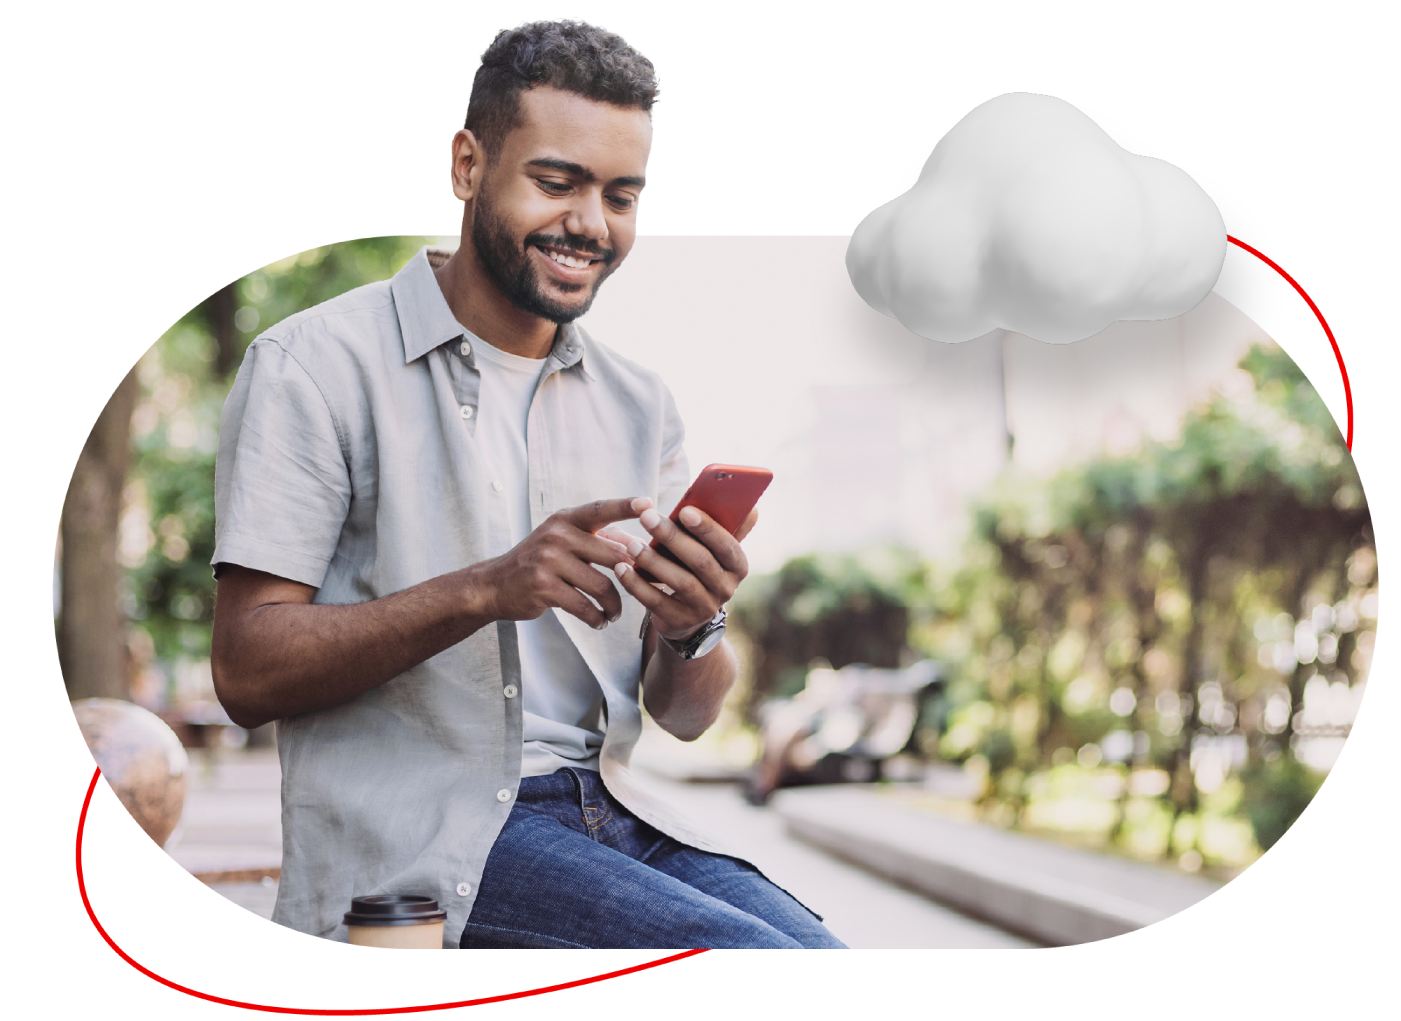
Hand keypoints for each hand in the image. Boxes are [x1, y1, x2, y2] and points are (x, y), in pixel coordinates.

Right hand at [477, 497, 648, 629]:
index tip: (650, 504)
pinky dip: (596, 618)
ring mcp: (549, 560)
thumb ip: (599, 540)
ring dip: (614, 605)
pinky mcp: (543, 587)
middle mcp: (558, 535)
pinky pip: (584, 606)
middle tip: (640, 589)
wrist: (495, 584)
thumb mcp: (564, 541)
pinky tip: (598, 621)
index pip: (601, 510)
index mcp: (566, 520)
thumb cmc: (540, 561)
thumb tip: (640, 544)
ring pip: (602, 586)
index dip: (626, 506)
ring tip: (614, 613)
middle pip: (613, 555)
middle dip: (632, 576)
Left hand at [611, 504, 757, 640]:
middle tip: (647, 517)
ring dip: (653, 561)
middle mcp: (726, 589)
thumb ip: (729, 527)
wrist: (688, 614)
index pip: (728, 546)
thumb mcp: (715, 551)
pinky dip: (637, 585)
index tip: (684, 510)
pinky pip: (656, 602)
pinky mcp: (679, 621)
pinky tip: (621, 569)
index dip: (707, 529)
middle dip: (672, 537)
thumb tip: (751, 506)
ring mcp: (704, 608)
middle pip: (700, 561)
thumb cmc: (699, 568)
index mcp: (737, 566)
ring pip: (680, 582)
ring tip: (631, 545)